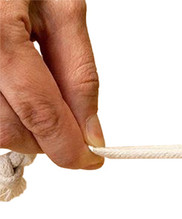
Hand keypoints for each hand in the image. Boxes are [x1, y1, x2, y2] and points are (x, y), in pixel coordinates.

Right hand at [0, 0, 102, 167]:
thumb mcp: (61, 6)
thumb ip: (79, 73)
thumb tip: (91, 131)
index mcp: (0, 33)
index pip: (40, 113)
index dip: (70, 148)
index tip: (91, 159)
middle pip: (8, 128)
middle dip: (45, 140)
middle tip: (68, 129)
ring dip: (20, 128)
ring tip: (37, 98)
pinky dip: (2, 110)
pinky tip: (14, 90)